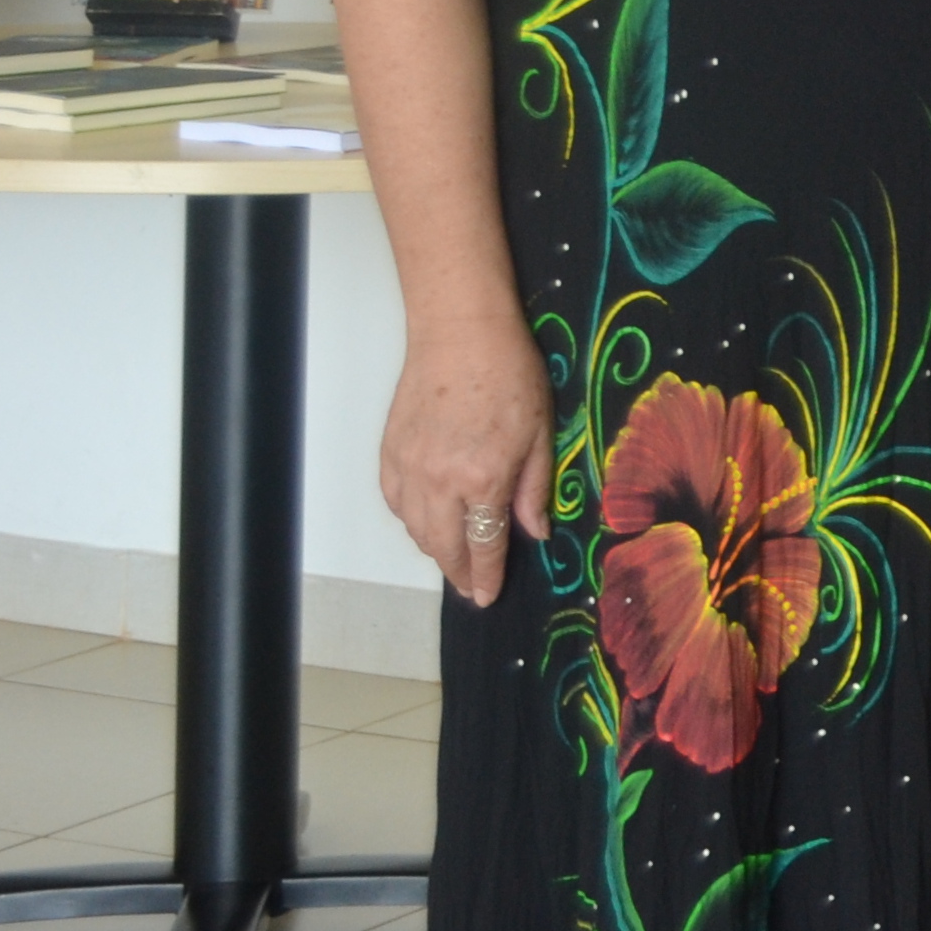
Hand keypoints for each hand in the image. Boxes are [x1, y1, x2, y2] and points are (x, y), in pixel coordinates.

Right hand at [382, 310, 553, 604]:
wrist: (460, 334)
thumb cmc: (510, 374)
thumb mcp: (540, 432)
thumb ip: (534, 488)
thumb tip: (535, 532)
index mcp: (483, 479)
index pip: (482, 544)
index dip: (485, 575)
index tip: (486, 596)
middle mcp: (439, 482)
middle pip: (442, 545)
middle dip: (457, 572)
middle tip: (470, 587)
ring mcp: (409, 469)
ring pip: (415, 529)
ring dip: (434, 549)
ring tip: (454, 556)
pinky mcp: (390, 454)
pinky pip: (396, 503)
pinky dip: (412, 520)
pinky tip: (428, 520)